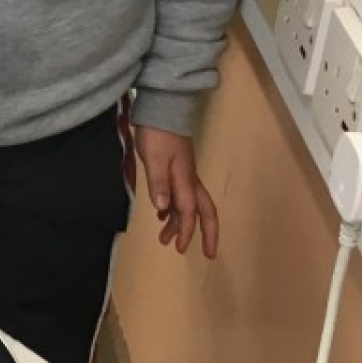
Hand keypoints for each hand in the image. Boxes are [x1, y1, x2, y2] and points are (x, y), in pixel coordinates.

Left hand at [136, 125, 219, 258]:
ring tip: (165, 240)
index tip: (181, 248)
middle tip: (207, 253)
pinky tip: (162, 216)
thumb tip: (165, 208)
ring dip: (181, 224)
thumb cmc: (157, 133)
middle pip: (204, 210)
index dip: (187, 231)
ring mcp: (184, 174)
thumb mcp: (154, 158)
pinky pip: (180, 196)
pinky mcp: (177, 169)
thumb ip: (159, 183)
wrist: (162, 109)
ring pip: (189, 205)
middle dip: (206, 233)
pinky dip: (173, 209)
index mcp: (185, 179)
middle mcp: (189, 179)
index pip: (190, 211)